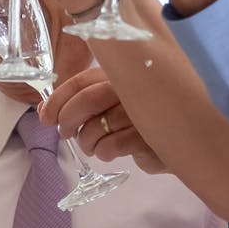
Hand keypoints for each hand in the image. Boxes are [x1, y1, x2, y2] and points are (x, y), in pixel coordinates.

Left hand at [40, 68, 165, 170]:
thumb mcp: (111, 107)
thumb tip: (44, 111)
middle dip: (67, 120)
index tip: (46, 117)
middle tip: (66, 133)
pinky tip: (110, 152)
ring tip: (93, 146)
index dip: (58, 99)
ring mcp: (145, 111)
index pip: (83, 80)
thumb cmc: (141, 120)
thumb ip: (80, 103)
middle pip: (88, 99)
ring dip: (86, 142)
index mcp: (122, 75)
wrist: (184, 139)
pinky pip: (112, 146)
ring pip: (97, 127)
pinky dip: (103, 152)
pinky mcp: (152, 137)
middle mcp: (133, 87)